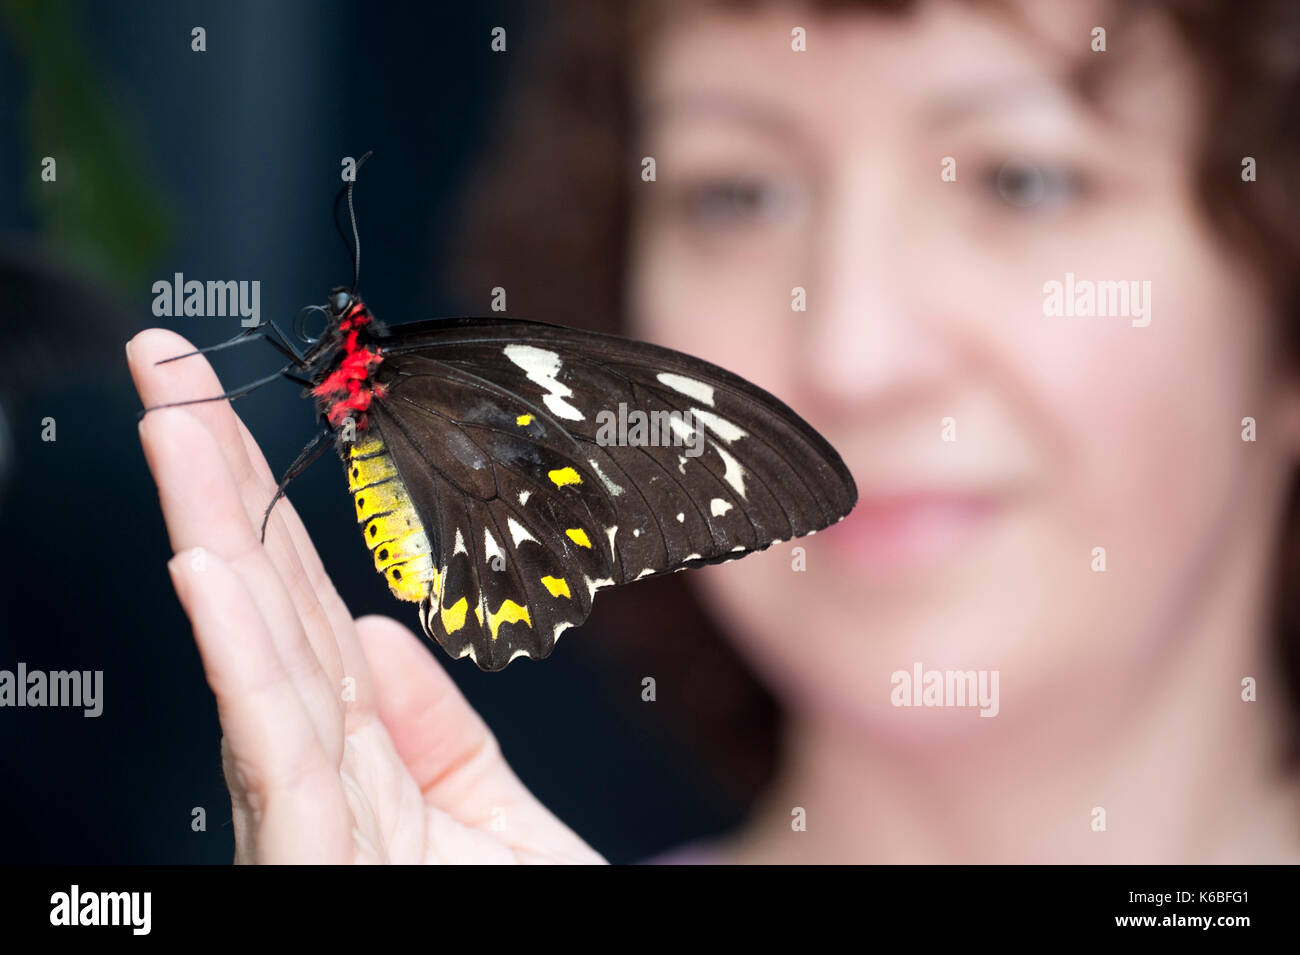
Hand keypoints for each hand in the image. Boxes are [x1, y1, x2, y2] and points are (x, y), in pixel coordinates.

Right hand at [128, 329, 604, 863]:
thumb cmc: (506, 921)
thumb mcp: (496, 818)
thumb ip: (442, 728)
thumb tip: (381, 634)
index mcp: (367, 754)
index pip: (306, 607)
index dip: (267, 511)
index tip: (230, 420)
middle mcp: (323, 773)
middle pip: (264, 605)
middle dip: (214, 482)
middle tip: (167, 369)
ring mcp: (309, 818)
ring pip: (253, 652)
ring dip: (210, 528)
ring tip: (172, 422)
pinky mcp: (314, 860)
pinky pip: (278, 746)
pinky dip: (242, 654)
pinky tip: (209, 568)